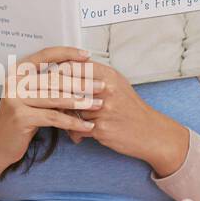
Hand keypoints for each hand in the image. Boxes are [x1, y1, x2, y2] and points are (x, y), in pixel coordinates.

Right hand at [0, 45, 103, 167]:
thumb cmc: (21, 119)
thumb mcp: (32, 97)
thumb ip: (47, 85)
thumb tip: (78, 74)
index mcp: (17, 72)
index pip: (45, 55)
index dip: (67, 54)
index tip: (87, 56)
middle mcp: (14, 82)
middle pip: (54, 79)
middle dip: (81, 82)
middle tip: (101, 86)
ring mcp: (15, 99)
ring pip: (55, 98)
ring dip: (81, 102)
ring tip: (98, 104)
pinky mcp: (20, 117)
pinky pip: (53, 117)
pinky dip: (72, 122)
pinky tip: (86, 126)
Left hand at [61, 62, 188, 174]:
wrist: (150, 132)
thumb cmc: (131, 109)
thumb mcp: (117, 84)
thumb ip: (95, 75)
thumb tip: (67, 68)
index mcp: (109, 76)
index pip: (75, 66)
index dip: (58, 71)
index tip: (50, 77)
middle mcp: (106, 90)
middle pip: (68, 87)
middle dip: (57, 95)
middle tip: (50, 99)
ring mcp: (103, 109)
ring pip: (70, 110)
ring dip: (66, 117)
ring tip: (68, 121)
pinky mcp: (100, 128)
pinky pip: (76, 128)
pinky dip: (75, 132)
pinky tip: (78, 134)